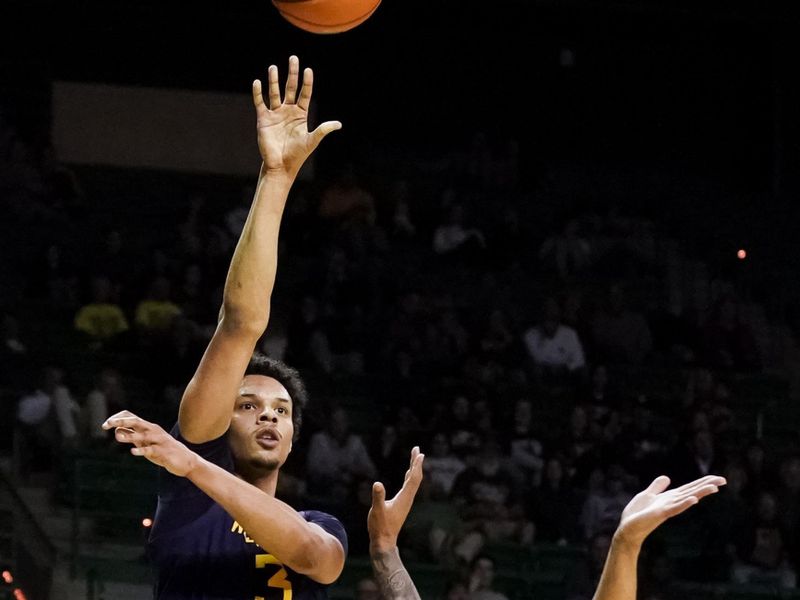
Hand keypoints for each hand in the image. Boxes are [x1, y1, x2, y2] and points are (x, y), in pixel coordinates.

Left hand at [102, 410, 197, 476]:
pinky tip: (133, 452)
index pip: (131, 416)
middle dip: (121, 421)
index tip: (105, 425)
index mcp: (148, 427)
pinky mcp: (163, 451)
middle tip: (107, 423)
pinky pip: (151, 449)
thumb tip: (117, 431)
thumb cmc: (163, 450)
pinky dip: (142, 450)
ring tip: (118, 437)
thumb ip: (133, 436)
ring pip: (143, 435)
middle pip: (136, 421)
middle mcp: (153, 431)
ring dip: (130, 436)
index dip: (118, 418)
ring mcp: (159, 440)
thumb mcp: (145, 442)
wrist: (185, 460)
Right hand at [252, 55, 341, 177]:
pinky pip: (260, 103)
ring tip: (274, 67)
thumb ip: (323, 130)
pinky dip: (258, 93)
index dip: (307, 82)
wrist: (280, 166)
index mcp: (301, 115)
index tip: (308, 70)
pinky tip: (258, 82)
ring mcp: (275, 114)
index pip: (305, 94)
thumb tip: (338, 124)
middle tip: (293, 58)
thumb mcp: (312, 141)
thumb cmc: (297, 155)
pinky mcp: (263, 119)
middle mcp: (288, 111)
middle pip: (290, 88)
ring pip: (274, 93)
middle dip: (292, 74)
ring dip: (274, 80)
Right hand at [368, 446, 423, 552]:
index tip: (419, 453)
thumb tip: (377, 484)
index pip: (413, 478)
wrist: (383, 542)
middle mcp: (407, 498)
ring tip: (414, 458)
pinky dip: (409, 477)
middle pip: (415, 477)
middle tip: (417, 449)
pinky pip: (408, 486)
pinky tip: (407, 474)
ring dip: (413, 469)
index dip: (416, 465)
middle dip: (416, 463)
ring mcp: (404, 501)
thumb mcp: (377, 511)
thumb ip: (378, 497)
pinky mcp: (400, 504)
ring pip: (412, 481)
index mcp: (404, 498)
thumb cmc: (380, 527)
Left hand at [615, 474, 725, 547]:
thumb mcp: (647, 495)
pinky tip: (693, 500)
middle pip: (693, 492)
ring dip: (700, 493)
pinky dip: (684, 504)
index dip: (703, 482)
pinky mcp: (660, 514)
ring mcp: (667, 509)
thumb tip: (667, 478)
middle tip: (724, 480)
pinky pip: (674, 508)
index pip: (690, 488)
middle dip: (707, 485)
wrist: (627, 528)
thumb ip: (657, 487)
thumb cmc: (637, 514)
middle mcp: (672, 502)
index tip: (718, 478)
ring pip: (687, 499)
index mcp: (670, 497)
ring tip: (714, 487)